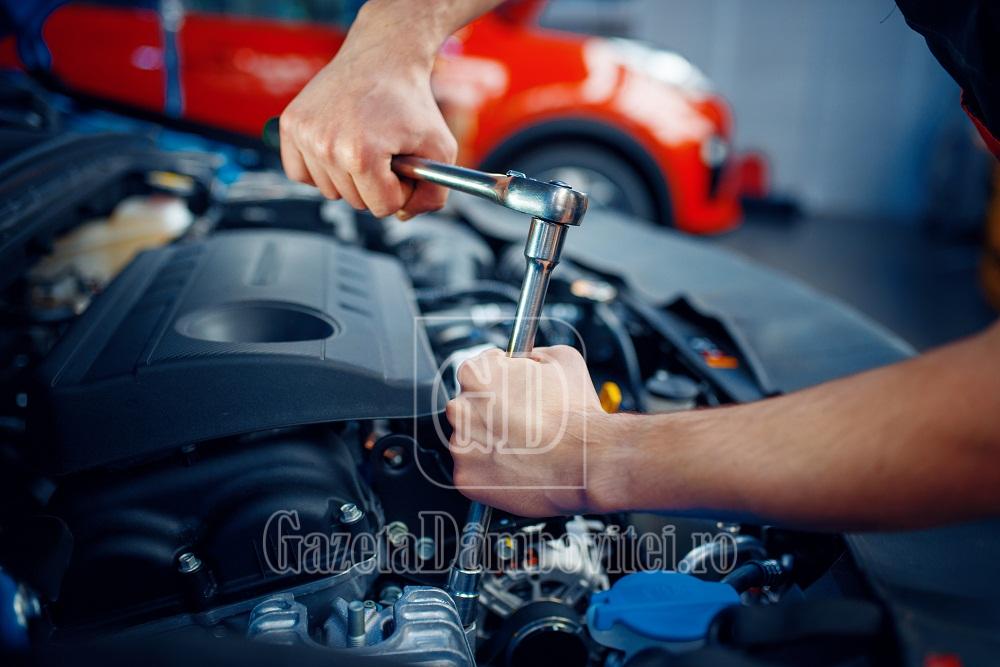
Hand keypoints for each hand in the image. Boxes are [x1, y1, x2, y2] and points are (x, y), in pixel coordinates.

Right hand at [279, 12, 456, 219]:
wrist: (383, 56)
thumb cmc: (413, 102)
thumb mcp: (441, 149)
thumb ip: (433, 195)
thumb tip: (402, 217)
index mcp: (361, 154)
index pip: (383, 208)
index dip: (401, 188)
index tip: (404, 161)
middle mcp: (325, 146)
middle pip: (356, 202)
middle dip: (377, 183)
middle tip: (386, 148)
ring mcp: (304, 135)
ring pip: (330, 191)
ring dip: (350, 176)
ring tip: (364, 142)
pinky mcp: (290, 125)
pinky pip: (301, 174)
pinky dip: (321, 169)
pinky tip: (338, 145)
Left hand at [446, 346, 621, 516]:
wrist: (588, 461)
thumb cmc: (575, 414)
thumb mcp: (561, 358)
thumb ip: (532, 354)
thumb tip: (527, 359)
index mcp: (475, 374)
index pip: (478, 371)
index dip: (501, 380)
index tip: (514, 392)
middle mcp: (460, 408)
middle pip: (469, 406)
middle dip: (491, 413)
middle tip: (521, 421)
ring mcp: (460, 447)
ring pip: (469, 441)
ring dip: (489, 442)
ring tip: (522, 446)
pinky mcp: (466, 478)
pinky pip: (473, 471)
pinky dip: (491, 471)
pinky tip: (516, 465)